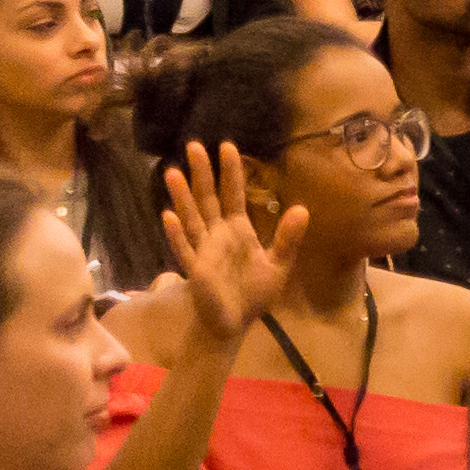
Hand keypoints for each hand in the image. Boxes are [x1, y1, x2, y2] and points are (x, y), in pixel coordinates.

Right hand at [152, 144, 304, 354]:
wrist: (235, 323)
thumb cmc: (253, 294)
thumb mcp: (278, 265)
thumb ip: (287, 238)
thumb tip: (302, 208)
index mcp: (238, 230)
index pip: (233, 195)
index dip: (231, 172)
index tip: (228, 146)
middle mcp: (217, 235)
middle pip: (208, 199)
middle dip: (202, 174)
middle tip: (195, 145)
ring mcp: (203, 250)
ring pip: (191, 218)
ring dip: (182, 196)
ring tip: (172, 171)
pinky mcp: (195, 269)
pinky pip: (184, 249)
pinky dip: (176, 234)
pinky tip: (168, 216)